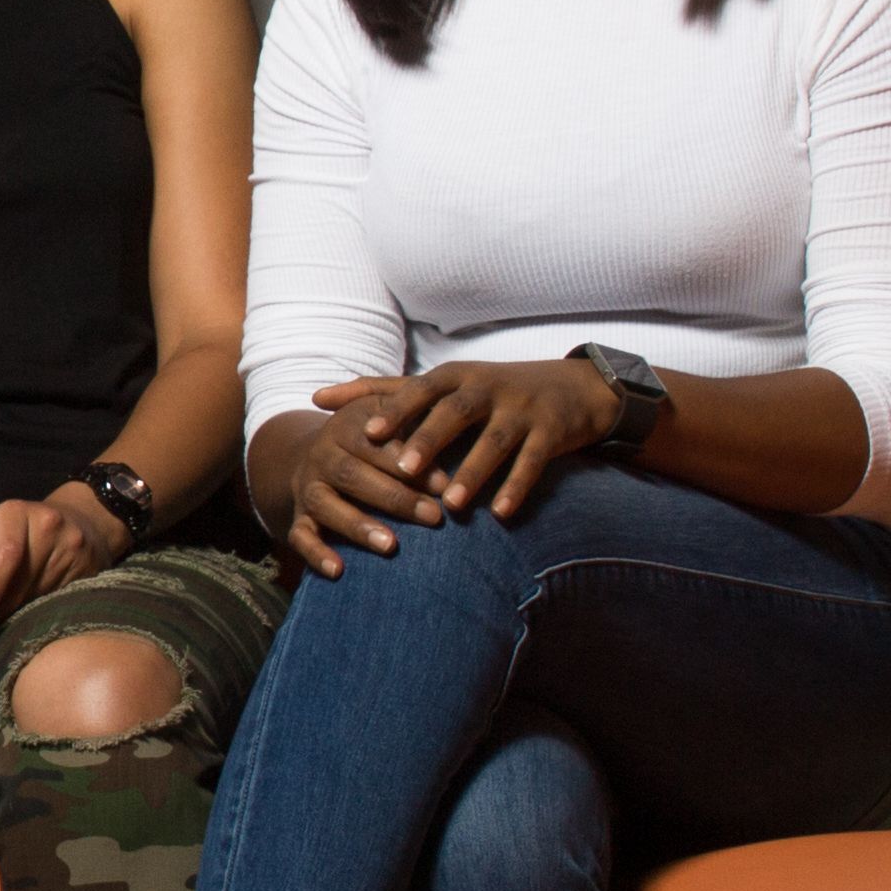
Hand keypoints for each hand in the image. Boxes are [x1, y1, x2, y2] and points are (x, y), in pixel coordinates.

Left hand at [0, 486, 124, 626]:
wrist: (78, 522)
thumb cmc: (21, 531)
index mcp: (15, 513)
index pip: (5, 554)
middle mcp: (46, 525)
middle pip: (20, 578)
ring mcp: (70, 545)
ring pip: (37, 593)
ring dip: (12, 618)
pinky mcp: (86, 566)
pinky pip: (55, 599)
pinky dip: (34, 616)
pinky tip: (19, 629)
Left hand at [324, 358, 619, 525]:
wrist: (575, 388)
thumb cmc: (491, 392)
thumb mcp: (441, 385)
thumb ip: (380, 391)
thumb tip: (315, 396)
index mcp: (455, 376)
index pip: (419, 388)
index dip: (394, 409)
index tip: (364, 434)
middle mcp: (487, 386)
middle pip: (456, 411)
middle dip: (429, 439)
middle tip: (402, 470)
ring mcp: (522, 407)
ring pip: (495, 439)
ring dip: (472, 471)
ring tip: (448, 505)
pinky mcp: (552, 430)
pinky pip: (534, 460)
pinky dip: (517, 486)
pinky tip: (501, 513)